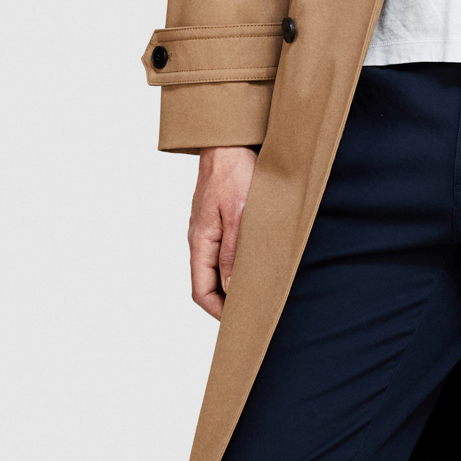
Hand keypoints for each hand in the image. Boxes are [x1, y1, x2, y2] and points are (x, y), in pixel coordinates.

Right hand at [189, 145, 256, 318]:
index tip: (240, 322)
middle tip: (254, 311)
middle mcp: (200, 238)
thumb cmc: (234, 172)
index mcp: (200, 241)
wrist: (230, 139)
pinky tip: (257, 263)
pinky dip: (238, 263)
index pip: (201, 291)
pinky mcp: (220, 218)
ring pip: (216, 267)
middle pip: (207, 283)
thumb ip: (233, 253)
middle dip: (227, 302)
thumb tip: (231, 288)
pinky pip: (224, 250)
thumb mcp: (239, 216)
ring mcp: (209, 228)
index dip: (218, 312)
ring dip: (234, 282)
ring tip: (260, 291)